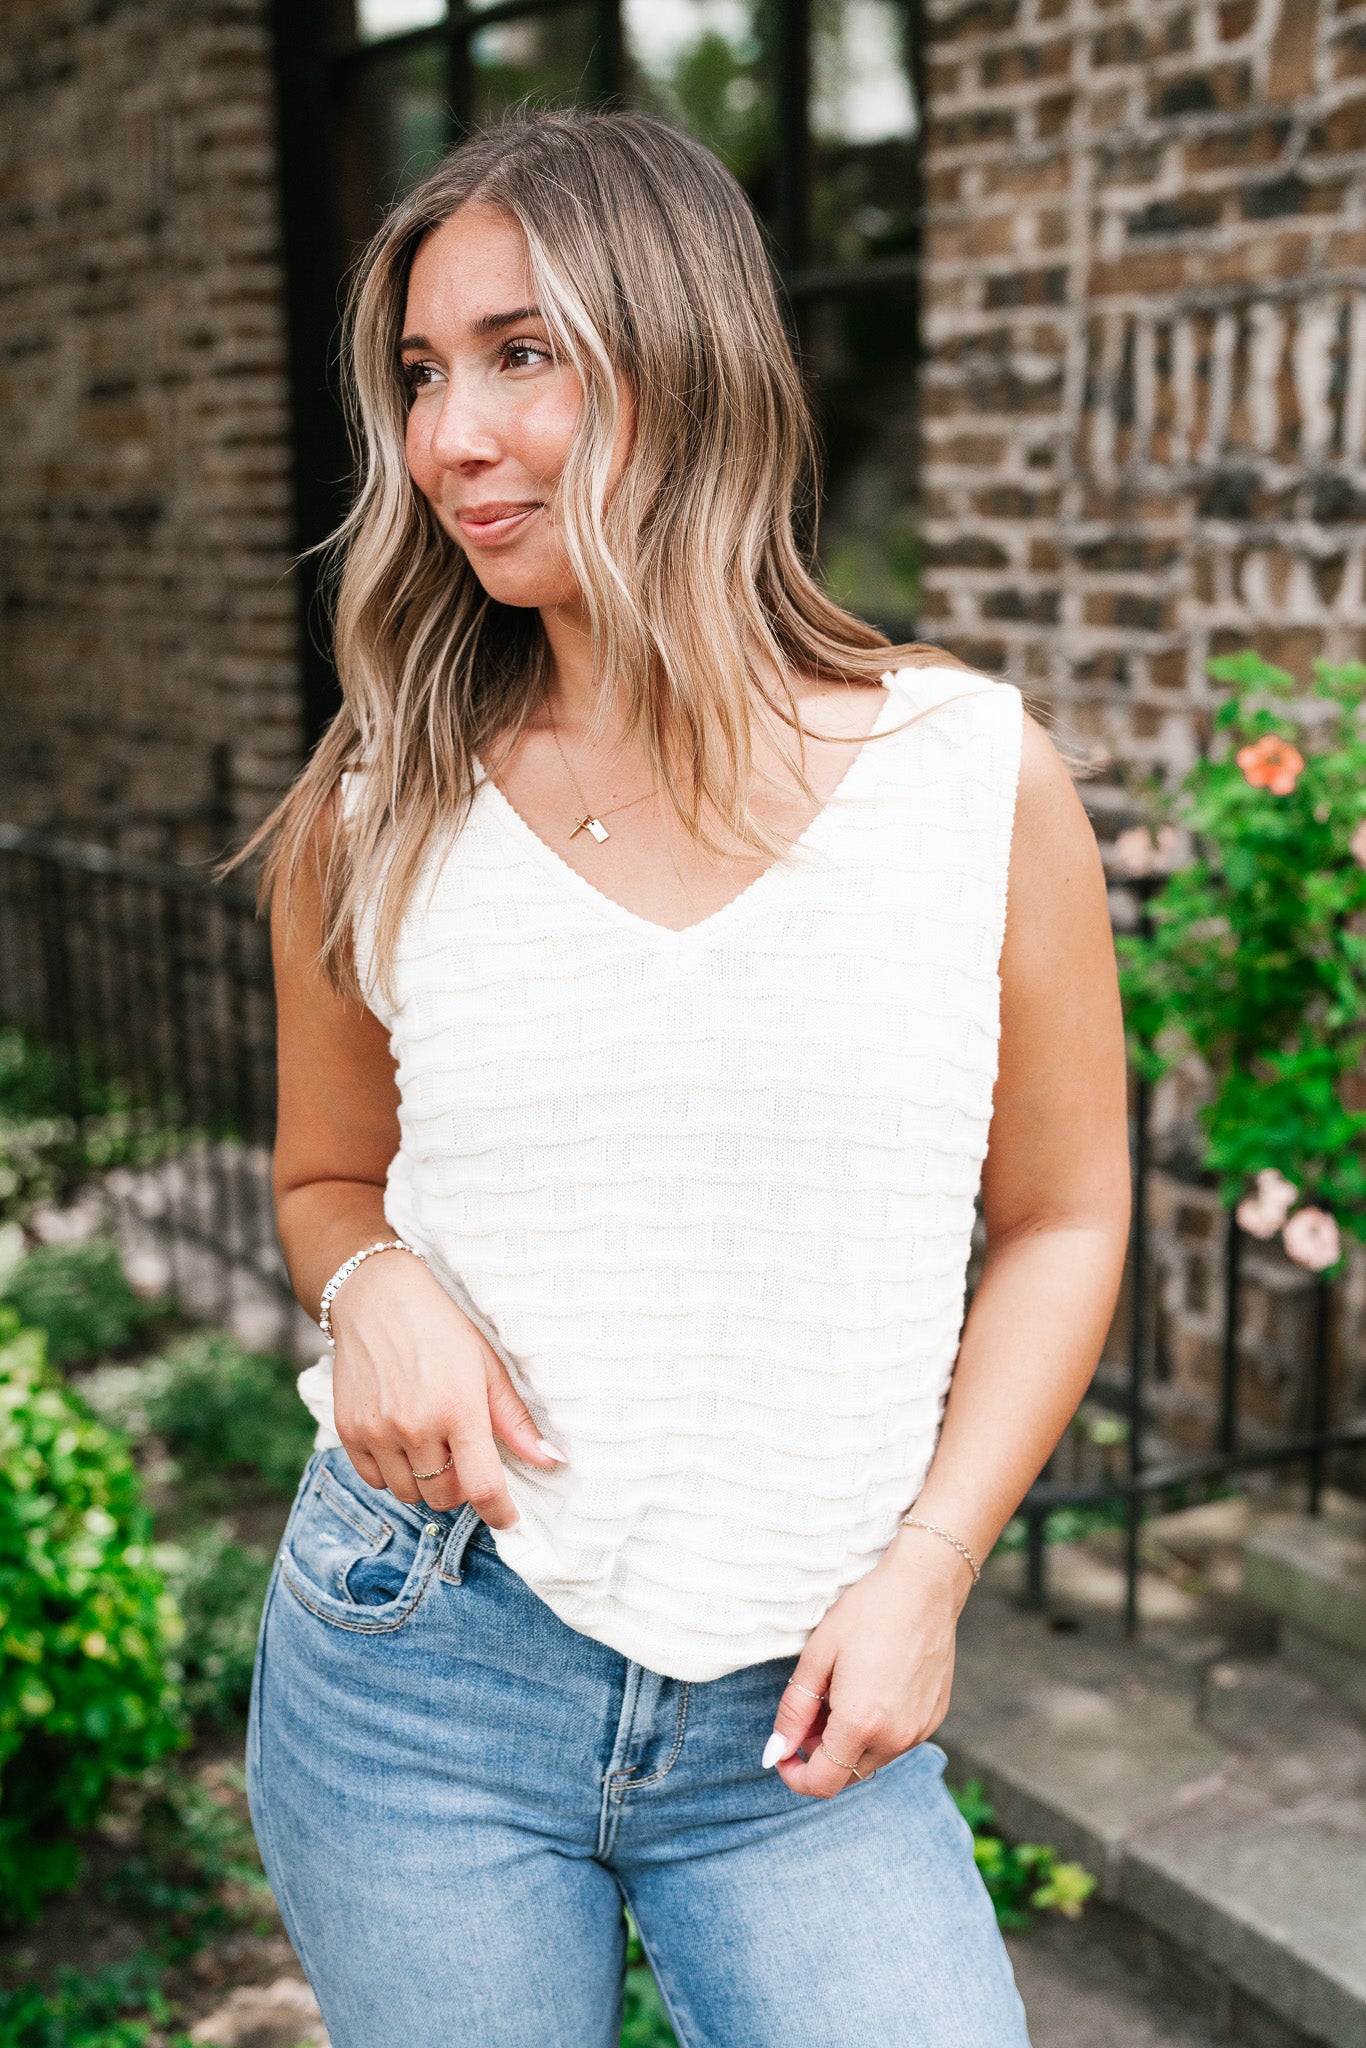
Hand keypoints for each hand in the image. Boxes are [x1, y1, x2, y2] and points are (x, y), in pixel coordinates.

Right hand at [328, 1249, 563, 1525]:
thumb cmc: (442, 1329)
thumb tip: (552, 1462)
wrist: (377, 1298)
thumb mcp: (488, 1368)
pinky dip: (392, 1473)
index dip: (500, 1513)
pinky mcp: (349, 1430)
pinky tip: (402, 1442)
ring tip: (432, 1445)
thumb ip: (516, 1422)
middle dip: (460, 1487)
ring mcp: (377, 1431)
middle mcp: (415, 1426)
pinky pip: (374, 1481)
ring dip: (426, 1482)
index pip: (483, 1487)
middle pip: (444, 1497)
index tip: (509, 1519)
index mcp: (459, 1410)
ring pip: (409, 1494)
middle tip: (464, 1457)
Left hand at [764, 1524, 973, 1797]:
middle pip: (846, 1776)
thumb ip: (794, 1710)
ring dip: (848, 1742)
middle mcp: (895, 1738)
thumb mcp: (817, 1656)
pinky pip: (896, 1741)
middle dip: (820, 1754)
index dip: (795, 1776)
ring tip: (841, 1692)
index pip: (822, 1783)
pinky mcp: (934, 1719)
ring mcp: (919, 1731)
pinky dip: (876, 1730)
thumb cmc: (867, 1613)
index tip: (782, 1752)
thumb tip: (775, 1753)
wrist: (924, 1588)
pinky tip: (871, 1689)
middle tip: (812, 1707)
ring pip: (871, 1759)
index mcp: (861, 1724)